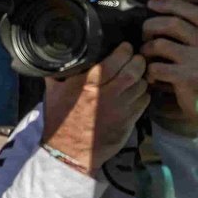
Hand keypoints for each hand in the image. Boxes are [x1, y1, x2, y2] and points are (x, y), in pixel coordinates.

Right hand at [41, 43, 147, 173]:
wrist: (68, 151)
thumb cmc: (59, 119)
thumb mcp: (52, 92)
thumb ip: (58, 73)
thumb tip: (57, 56)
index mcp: (87, 84)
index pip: (114, 61)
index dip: (124, 51)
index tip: (125, 47)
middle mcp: (107, 94)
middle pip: (134, 71)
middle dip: (138, 61)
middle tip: (136, 58)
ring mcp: (121, 108)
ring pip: (142, 85)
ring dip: (142, 77)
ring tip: (138, 74)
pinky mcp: (129, 120)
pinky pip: (144, 101)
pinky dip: (144, 93)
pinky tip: (137, 92)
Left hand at [144, 0, 197, 133]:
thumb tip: (173, 17)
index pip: (191, 11)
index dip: (169, 4)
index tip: (151, 4)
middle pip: (170, 23)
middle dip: (150, 26)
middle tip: (144, 36)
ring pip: (158, 45)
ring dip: (146, 51)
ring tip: (147, 60)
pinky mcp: (186, 78)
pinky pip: (156, 68)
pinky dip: (149, 72)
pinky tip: (153, 78)